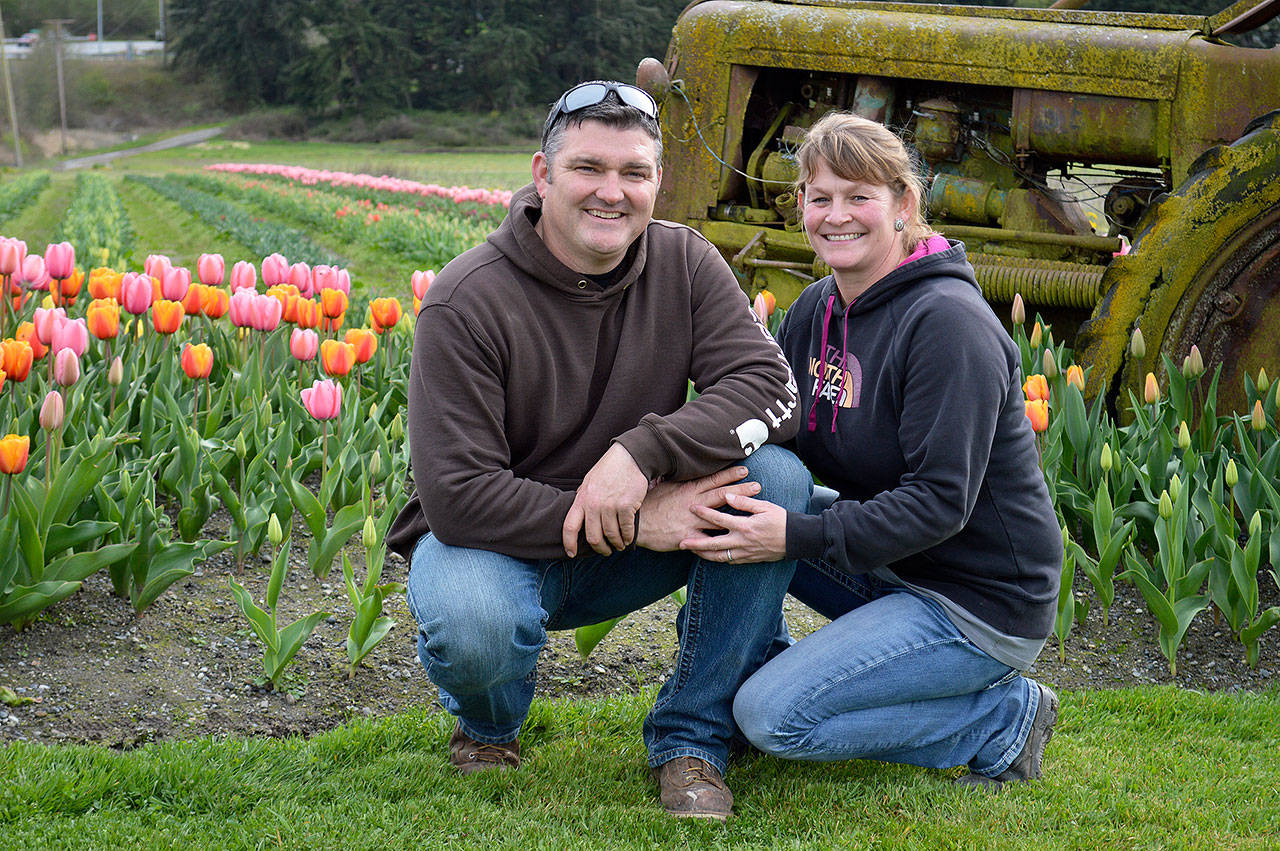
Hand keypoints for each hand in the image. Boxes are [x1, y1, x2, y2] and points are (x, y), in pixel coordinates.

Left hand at [562, 443, 648, 556]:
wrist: (629, 457)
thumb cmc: (609, 470)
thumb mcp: (589, 482)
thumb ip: (584, 500)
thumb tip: (580, 516)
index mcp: (582, 499)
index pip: (569, 527)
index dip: (569, 543)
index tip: (571, 554)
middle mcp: (594, 504)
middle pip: (593, 537)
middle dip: (600, 548)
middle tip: (606, 551)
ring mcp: (610, 506)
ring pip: (611, 535)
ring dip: (617, 544)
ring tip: (620, 545)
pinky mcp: (626, 506)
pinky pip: (626, 529)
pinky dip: (628, 537)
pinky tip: (629, 538)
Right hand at [636, 466, 760, 551]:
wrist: (636, 523)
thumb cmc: (649, 503)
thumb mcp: (664, 487)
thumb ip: (680, 482)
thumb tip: (689, 472)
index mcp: (688, 490)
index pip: (713, 480)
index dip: (729, 475)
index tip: (744, 470)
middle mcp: (693, 504)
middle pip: (721, 495)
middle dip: (741, 491)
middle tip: (758, 486)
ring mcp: (691, 521)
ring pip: (719, 517)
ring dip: (736, 515)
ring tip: (752, 514)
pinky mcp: (688, 537)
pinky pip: (707, 541)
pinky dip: (720, 541)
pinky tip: (734, 542)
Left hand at [681, 493, 787, 563]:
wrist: (797, 539)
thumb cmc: (781, 520)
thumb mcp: (765, 507)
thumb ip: (744, 502)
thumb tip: (728, 495)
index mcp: (745, 526)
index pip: (719, 520)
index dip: (704, 513)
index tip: (691, 508)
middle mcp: (742, 542)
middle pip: (713, 544)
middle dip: (695, 543)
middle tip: (680, 542)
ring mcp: (745, 553)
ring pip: (719, 556)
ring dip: (704, 555)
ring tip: (692, 551)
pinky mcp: (750, 559)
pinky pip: (730, 561)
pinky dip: (718, 559)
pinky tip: (711, 556)